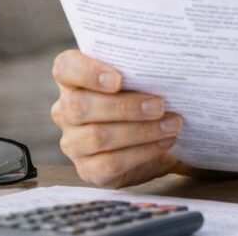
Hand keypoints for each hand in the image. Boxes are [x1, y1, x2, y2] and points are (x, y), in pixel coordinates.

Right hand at [50, 49, 186, 187]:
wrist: (158, 141)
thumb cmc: (146, 100)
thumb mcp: (142, 81)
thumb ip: (140, 71)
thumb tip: (164, 68)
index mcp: (74, 80)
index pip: (65, 68)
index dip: (87, 72)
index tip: (118, 80)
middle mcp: (66, 111)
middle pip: (80, 105)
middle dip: (124, 106)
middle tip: (159, 106)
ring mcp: (73, 143)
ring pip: (97, 136)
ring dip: (140, 130)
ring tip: (172, 125)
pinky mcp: (88, 169)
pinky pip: (109, 163)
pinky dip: (142, 152)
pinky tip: (164, 142)